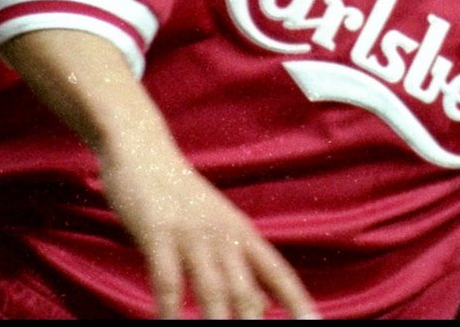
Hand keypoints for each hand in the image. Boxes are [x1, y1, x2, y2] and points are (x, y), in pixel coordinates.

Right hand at [99, 146, 317, 318]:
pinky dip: (170, 307)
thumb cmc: (182, 198)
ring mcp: (192, 235)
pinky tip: (169, 324)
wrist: (144, 151)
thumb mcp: (220, 228)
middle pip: (246, 289)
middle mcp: (224, 236)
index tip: (315, 323)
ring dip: (219, 321)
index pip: (278, 273)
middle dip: (254, 322)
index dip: (298, 301)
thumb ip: (243, 268)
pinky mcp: (158, 233)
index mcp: (243, 234)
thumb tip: (265, 307)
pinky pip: (167, 279)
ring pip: (212, 288)